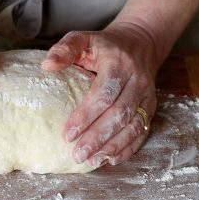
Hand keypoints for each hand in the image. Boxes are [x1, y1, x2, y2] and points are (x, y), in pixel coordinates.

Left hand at [42, 22, 160, 167]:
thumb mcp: (83, 39)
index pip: (103, 93)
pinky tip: (111, 158)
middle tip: (78, 154)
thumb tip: (47, 66)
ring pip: (133, 125)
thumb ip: (65, 49)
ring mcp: (147, 95)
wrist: (139, 43)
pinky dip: (128, 147)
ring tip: (92, 160)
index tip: (68, 133)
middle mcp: (137, 80)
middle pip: (119, 113)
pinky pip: (142, 131)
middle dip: (98, 136)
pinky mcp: (151, 107)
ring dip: (113, 146)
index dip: (86, 115)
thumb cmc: (104, 45)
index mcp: (118, 63)